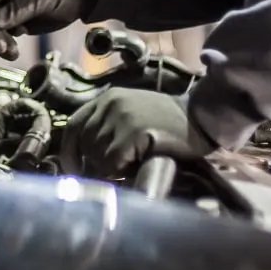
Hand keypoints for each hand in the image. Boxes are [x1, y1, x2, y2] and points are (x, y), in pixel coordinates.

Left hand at [60, 87, 216, 177]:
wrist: (200, 119)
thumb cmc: (166, 123)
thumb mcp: (131, 115)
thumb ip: (107, 127)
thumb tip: (82, 159)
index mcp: (107, 98)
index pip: (73, 126)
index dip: (70, 151)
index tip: (74, 169)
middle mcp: (110, 103)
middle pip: (84, 144)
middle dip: (95, 162)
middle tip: (118, 168)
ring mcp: (122, 117)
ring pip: (97, 156)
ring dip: (110, 168)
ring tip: (132, 163)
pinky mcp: (135, 133)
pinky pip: (112, 162)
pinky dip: (120, 171)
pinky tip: (136, 166)